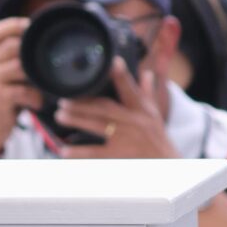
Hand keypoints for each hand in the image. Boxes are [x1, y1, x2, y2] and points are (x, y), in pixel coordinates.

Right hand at [0, 17, 41, 149]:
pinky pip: (22, 89)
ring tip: (43, 86)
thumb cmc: (2, 100)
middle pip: (12, 45)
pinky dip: (35, 96)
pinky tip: (38, 103)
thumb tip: (42, 42)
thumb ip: (14, 59)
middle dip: (32, 53)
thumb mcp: (2, 75)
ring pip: (19, 66)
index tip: (33, 28)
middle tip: (46, 64)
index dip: (14, 25)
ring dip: (36, 76)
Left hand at [51, 57, 178, 160]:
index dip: (122, 76)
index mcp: (141, 109)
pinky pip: (96, 153)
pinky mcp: (120, 155)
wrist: (166, 165)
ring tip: (60, 116)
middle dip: (83, 103)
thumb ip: (147, 93)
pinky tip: (64, 151)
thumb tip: (145, 73)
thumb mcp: (155, 114)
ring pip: (98, 126)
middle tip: (63, 101)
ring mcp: (126, 139)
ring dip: (77, 121)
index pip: (131, 89)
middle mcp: (134, 121)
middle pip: (106, 108)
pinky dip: (79, 153)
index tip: (114, 62)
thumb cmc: (157, 138)